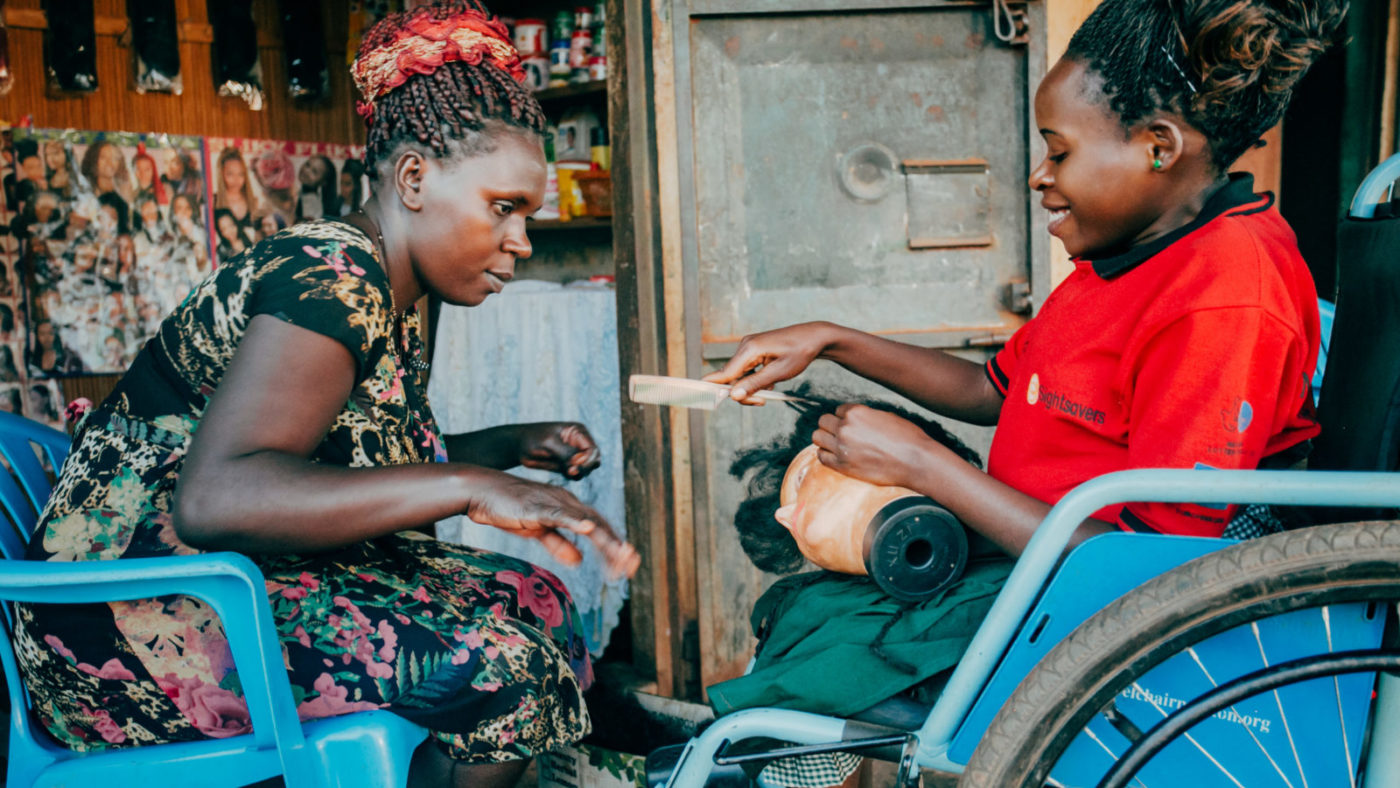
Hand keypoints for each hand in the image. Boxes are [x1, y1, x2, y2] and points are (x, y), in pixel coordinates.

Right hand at [465, 474, 639, 578]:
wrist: (483, 493)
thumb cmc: (509, 509)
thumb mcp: (538, 531)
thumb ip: (559, 545)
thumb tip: (579, 561)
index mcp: (569, 509)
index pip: (598, 527)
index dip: (614, 545)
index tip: (627, 565)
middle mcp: (568, 502)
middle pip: (600, 525)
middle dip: (617, 547)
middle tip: (632, 567)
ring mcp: (554, 502)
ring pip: (586, 521)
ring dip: (605, 540)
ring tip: (621, 555)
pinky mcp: (538, 506)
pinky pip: (559, 514)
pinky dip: (575, 521)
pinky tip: (588, 529)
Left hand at [516, 422, 600, 479]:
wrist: (517, 445)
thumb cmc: (532, 439)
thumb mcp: (548, 443)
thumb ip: (564, 453)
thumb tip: (577, 466)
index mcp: (578, 432)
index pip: (593, 449)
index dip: (587, 461)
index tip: (573, 468)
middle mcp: (579, 443)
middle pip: (594, 460)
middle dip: (585, 468)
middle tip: (570, 472)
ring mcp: (574, 455)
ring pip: (587, 469)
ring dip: (578, 473)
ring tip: (565, 472)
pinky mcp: (567, 465)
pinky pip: (576, 474)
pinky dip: (572, 476)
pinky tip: (562, 472)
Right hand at [703, 322, 835, 404]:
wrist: (815, 337)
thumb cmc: (800, 352)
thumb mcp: (779, 372)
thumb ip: (755, 384)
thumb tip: (733, 396)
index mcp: (749, 349)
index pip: (724, 373)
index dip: (713, 388)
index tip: (701, 398)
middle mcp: (745, 347)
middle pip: (731, 377)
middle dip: (743, 392)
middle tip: (761, 402)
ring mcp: (748, 348)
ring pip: (739, 376)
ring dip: (750, 387)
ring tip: (769, 390)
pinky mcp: (753, 351)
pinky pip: (746, 370)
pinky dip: (755, 380)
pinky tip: (769, 381)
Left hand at [812, 403, 946, 488]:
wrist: (915, 462)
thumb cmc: (907, 438)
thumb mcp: (886, 416)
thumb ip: (866, 416)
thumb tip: (856, 418)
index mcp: (856, 412)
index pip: (838, 410)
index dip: (845, 418)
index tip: (854, 426)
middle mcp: (845, 427)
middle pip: (823, 421)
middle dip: (831, 426)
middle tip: (842, 435)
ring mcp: (842, 447)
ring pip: (817, 437)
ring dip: (825, 439)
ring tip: (837, 445)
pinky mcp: (842, 466)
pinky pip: (821, 456)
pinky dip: (826, 455)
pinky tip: (836, 456)